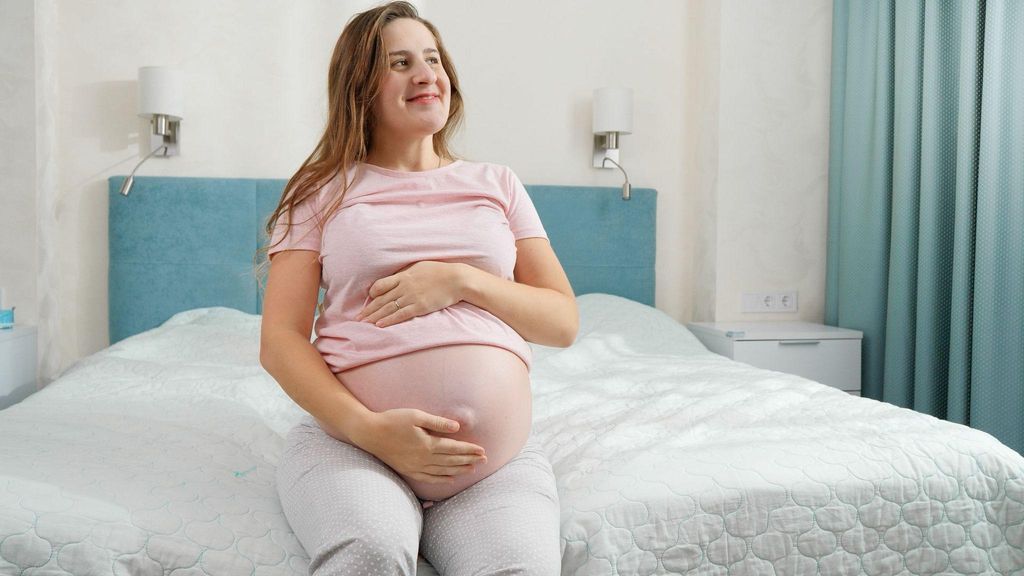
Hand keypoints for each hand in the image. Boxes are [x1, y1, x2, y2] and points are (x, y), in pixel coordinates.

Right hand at [350, 408, 487, 483]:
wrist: (370, 433)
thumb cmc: (393, 420)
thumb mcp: (416, 416)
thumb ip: (438, 422)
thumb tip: (457, 428)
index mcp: (428, 444)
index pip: (454, 448)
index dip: (470, 450)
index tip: (483, 451)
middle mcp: (424, 458)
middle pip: (452, 461)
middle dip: (469, 460)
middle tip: (484, 460)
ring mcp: (416, 466)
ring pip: (443, 471)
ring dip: (459, 470)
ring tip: (472, 469)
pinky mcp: (408, 470)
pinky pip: (429, 478)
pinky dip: (442, 479)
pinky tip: (450, 479)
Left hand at [357, 261, 466, 327]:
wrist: (457, 279)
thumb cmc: (440, 271)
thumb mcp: (420, 267)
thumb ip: (407, 273)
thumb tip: (398, 277)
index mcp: (404, 276)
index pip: (381, 285)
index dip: (372, 293)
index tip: (368, 299)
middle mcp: (404, 286)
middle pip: (381, 299)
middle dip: (368, 309)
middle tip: (358, 318)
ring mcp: (411, 297)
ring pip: (387, 308)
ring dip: (374, 317)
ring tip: (364, 323)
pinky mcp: (419, 307)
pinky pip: (400, 315)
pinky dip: (388, 320)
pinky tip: (379, 325)